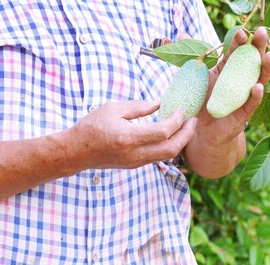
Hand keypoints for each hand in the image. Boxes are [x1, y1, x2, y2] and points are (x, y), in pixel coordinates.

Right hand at [67, 100, 196, 169]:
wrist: (76, 151)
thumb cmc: (92, 126)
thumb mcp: (113, 108)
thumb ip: (138, 107)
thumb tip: (159, 104)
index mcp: (128, 137)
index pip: (163, 132)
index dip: (177, 120)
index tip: (181, 109)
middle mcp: (134, 154)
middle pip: (171, 149)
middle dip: (186, 135)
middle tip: (193, 121)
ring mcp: (135, 162)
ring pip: (167, 156)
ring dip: (179, 142)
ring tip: (185, 127)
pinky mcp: (134, 165)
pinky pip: (157, 157)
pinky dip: (167, 146)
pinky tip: (169, 134)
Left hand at [183, 27, 269, 177]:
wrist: (201, 130)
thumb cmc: (201, 100)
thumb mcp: (194, 77)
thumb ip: (191, 56)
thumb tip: (181, 34)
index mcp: (228, 69)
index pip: (236, 51)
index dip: (239, 41)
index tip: (242, 30)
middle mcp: (240, 80)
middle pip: (252, 60)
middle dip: (258, 46)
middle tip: (262, 32)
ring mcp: (244, 96)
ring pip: (258, 80)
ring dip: (265, 68)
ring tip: (268, 55)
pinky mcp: (243, 114)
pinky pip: (251, 104)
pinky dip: (255, 95)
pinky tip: (257, 86)